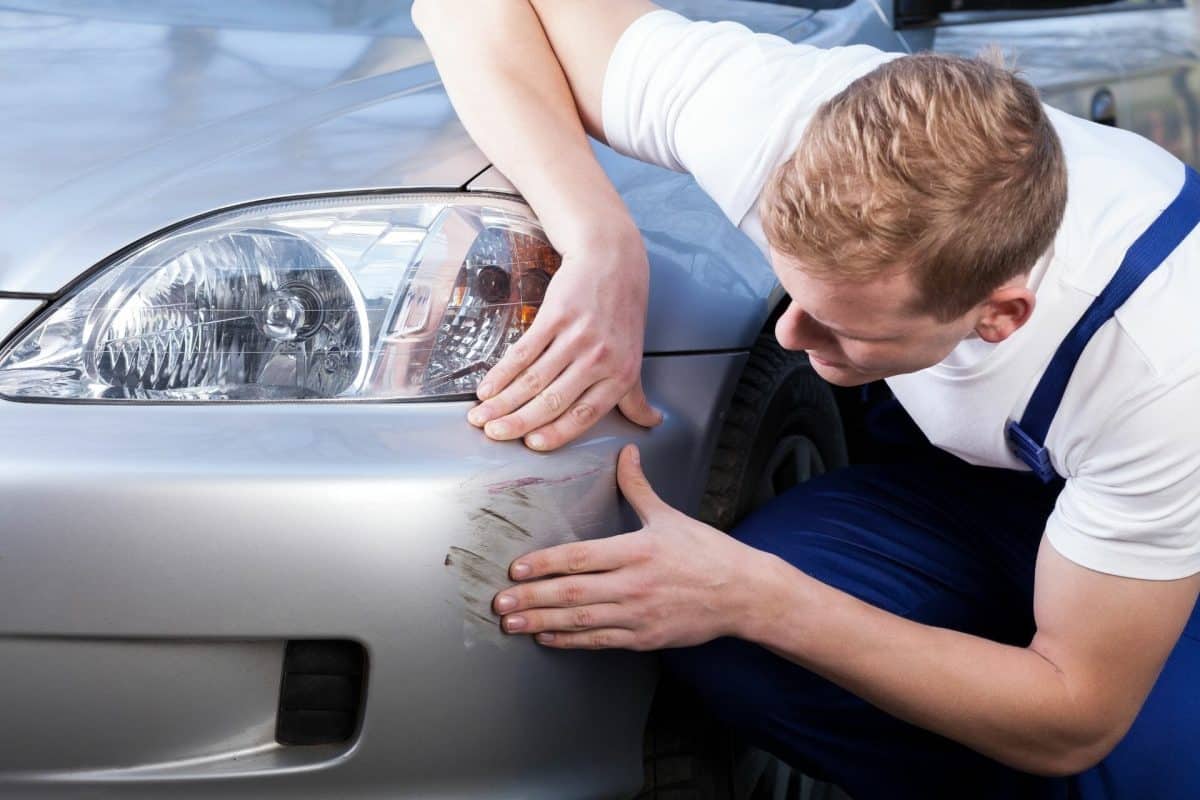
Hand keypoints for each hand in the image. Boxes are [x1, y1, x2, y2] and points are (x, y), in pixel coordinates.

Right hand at [466, 227, 661, 450]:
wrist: (613, 261)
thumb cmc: (623, 312)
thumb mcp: (634, 357)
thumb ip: (635, 396)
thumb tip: (651, 422)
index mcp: (620, 375)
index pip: (584, 414)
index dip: (556, 433)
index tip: (532, 445)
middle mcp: (599, 359)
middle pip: (553, 400)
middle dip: (518, 422)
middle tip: (494, 435)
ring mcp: (576, 337)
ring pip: (533, 379)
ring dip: (502, 402)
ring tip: (481, 416)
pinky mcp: (555, 316)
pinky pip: (523, 352)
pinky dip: (502, 372)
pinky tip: (487, 387)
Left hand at [491, 444, 767, 649]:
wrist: (743, 593)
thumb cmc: (708, 553)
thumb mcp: (670, 516)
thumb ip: (638, 487)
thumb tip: (626, 452)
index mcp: (636, 550)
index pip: (580, 557)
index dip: (544, 563)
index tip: (516, 569)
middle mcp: (633, 584)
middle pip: (571, 593)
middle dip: (531, 598)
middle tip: (499, 603)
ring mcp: (638, 615)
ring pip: (580, 621)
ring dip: (542, 622)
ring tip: (512, 624)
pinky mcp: (645, 638)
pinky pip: (599, 641)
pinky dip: (570, 641)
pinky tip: (547, 638)